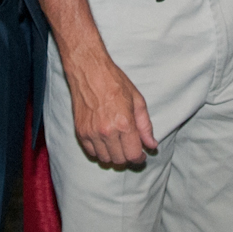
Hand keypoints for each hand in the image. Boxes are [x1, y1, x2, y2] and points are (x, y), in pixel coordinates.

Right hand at [64, 50, 157, 166]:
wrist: (89, 71)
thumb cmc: (115, 82)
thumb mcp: (137, 101)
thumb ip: (145, 126)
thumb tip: (152, 145)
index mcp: (124, 123)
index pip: (133, 155)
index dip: (139, 158)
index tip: (141, 155)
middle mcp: (107, 131)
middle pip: (119, 160)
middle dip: (127, 157)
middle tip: (130, 148)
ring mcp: (91, 133)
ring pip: (105, 159)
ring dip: (113, 156)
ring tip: (118, 144)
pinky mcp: (80, 132)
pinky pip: (91, 153)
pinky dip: (100, 151)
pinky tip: (105, 141)